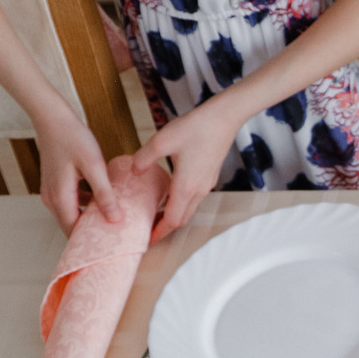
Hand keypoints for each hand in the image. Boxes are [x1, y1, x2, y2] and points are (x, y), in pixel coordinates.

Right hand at [34, 108, 121, 235]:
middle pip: (71, 226)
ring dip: (88, 219)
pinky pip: (71, 203)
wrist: (53, 119)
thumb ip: (104, 193)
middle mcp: (51, 199)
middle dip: (91, 233)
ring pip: (71, 214)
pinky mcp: (55, 185)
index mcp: (60, 198)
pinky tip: (103, 202)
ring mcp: (51, 192)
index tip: (110, 247)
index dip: (90, 242)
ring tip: (112, 222)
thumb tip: (115, 219)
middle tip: (114, 237)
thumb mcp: (93, 166)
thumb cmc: (72, 138)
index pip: (73, 232)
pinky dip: (85, 206)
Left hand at [131, 97, 246, 240]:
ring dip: (174, 214)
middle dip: (166, 227)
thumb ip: (143, 159)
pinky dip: (182, 202)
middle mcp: (199, 190)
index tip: (148, 240)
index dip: (159, 233)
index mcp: (186, 187)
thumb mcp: (161, 141)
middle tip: (149, 228)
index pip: (172, 220)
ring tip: (157, 211)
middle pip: (182, 219)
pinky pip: (195, 197)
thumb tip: (134, 170)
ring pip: (190, 208)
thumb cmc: (195, 128)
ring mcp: (207, 183)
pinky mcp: (210, 175)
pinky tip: (172, 191)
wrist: (224, 117)